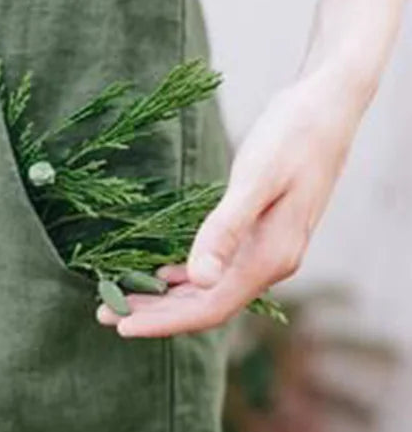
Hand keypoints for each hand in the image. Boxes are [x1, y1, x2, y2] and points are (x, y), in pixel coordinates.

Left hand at [97, 66, 370, 337]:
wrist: (330, 105)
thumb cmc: (293, 135)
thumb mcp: (255, 179)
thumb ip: (225, 229)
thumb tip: (198, 278)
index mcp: (270, 258)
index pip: (210, 308)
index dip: (164, 322)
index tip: (120, 326)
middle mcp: (271, 263)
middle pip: (206, 306)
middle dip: (155, 314)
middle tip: (101, 314)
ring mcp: (267, 250)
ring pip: (209, 290)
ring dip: (165, 298)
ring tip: (119, 299)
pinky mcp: (261, 234)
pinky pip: (218, 269)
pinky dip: (185, 277)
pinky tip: (161, 276)